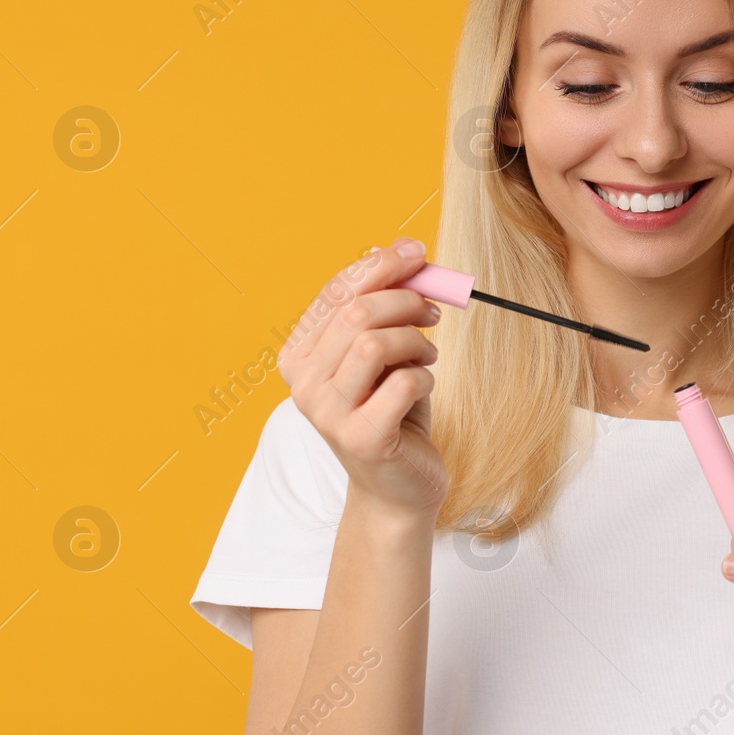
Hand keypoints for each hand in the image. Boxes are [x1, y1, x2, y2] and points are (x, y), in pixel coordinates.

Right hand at [278, 238, 448, 515]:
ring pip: (375, 343)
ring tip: (427, 354)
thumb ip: (383, 306)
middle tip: (434, 310)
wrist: (399, 487)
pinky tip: (423, 385)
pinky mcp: (361, 438)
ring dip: (415, 339)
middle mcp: (304, 383)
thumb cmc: (393, 412)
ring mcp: (328, 414)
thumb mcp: (385, 352)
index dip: (379, 266)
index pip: (336, 291)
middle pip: (356, 312)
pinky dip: (424, 376)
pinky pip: (402, 382)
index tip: (416, 253)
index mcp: (300, 355)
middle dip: (405, 300)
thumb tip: (397, 248)